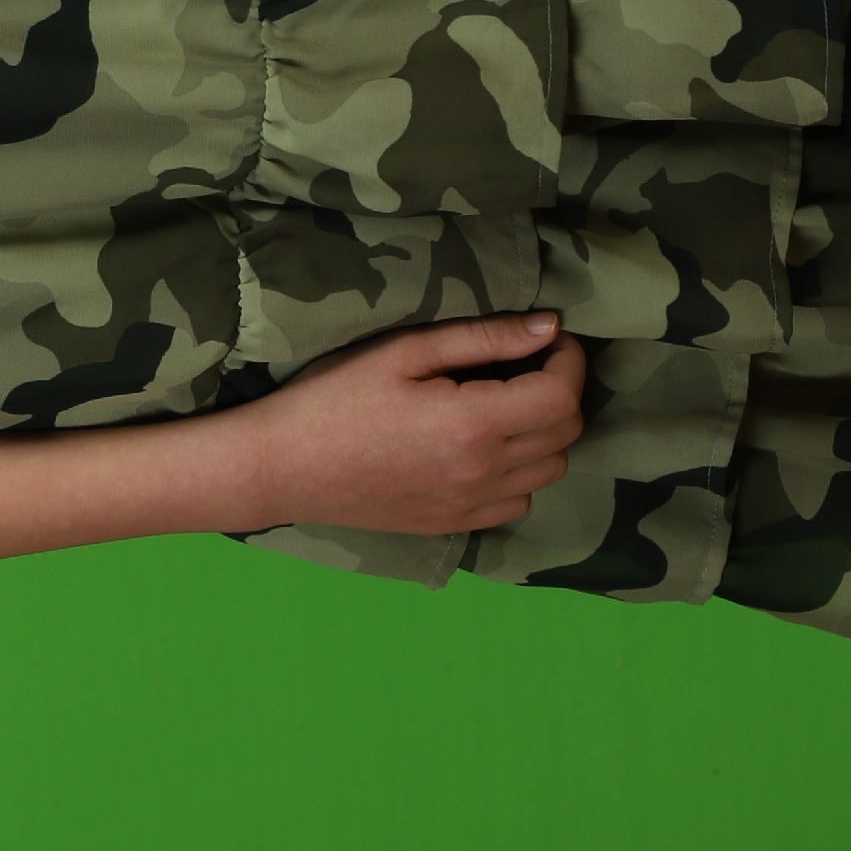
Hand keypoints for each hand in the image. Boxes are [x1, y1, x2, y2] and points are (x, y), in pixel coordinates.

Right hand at [209, 313, 587, 538]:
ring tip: (504, 406)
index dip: (568, 359)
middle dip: (560, 389)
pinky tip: (482, 450)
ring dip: (544, 433)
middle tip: (525, 364)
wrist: (282, 466)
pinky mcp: (456, 525)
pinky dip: (519, 473)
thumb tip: (549, 326)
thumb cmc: (334, 397)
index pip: (562, 393)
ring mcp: (472, 506)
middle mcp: (484, 472)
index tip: (548, 338)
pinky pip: (520, 501)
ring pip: (551, 469)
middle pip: (566, 431)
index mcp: (473, 423)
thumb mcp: (403, 351)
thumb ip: (482, 337)